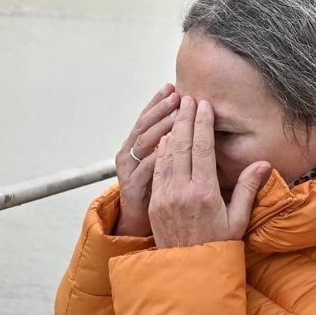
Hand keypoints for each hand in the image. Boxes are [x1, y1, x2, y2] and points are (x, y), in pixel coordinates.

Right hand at [113, 83, 179, 235]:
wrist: (143, 226)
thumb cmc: (159, 196)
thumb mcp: (162, 167)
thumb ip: (171, 145)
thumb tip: (185, 122)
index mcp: (138, 147)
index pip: (148, 118)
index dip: (159, 103)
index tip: (174, 88)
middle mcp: (131, 155)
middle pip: (145, 125)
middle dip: (161, 108)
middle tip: (177, 94)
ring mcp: (130, 171)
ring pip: (144, 142)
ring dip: (160, 126)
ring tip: (177, 113)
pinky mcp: (132, 187)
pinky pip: (145, 168)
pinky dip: (156, 155)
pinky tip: (169, 144)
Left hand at [150, 95, 271, 247]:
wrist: (190, 272)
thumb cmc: (219, 246)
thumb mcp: (238, 219)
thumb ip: (248, 189)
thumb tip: (262, 163)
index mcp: (205, 194)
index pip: (202, 149)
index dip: (202, 124)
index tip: (204, 105)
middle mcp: (181, 192)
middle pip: (181, 145)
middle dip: (184, 119)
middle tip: (187, 98)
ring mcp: (164, 198)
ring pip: (166, 155)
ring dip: (171, 131)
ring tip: (176, 112)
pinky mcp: (155, 204)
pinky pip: (157, 171)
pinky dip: (161, 152)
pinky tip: (165, 139)